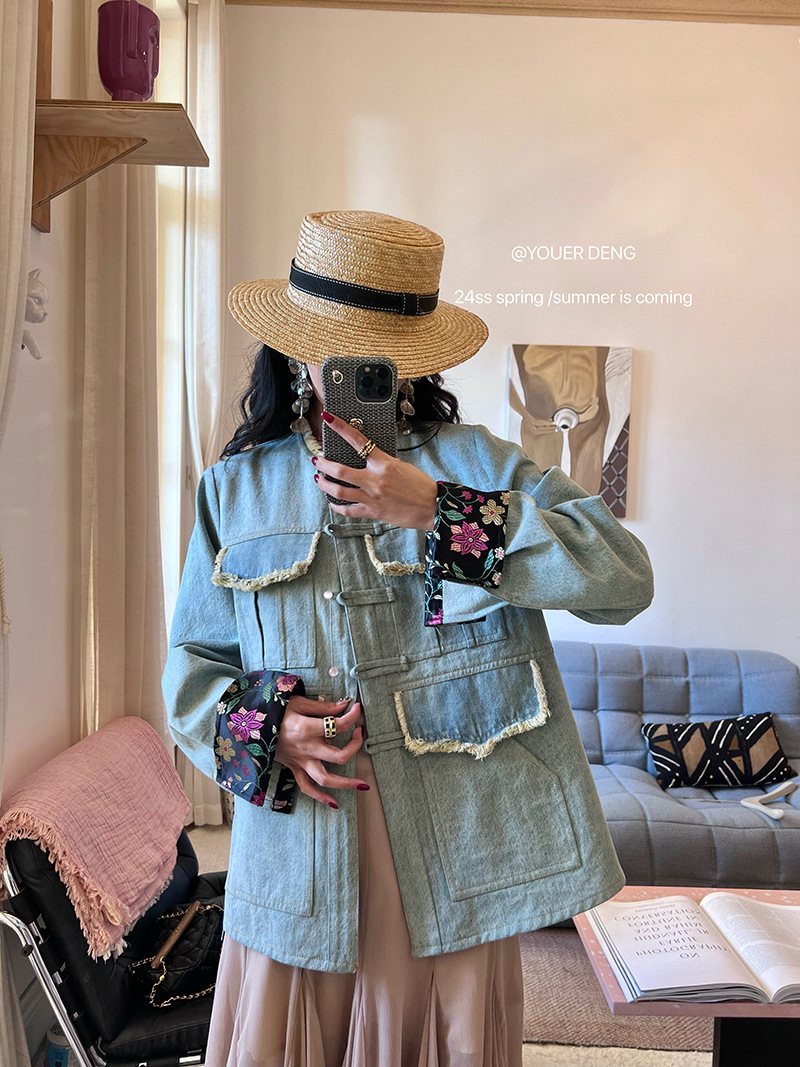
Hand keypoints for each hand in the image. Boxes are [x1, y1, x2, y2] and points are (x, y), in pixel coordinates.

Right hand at [274, 695, 368, 807]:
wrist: (250, 726)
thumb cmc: (274, 711)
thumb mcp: (298, 703)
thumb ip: (322, 707)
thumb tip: (344, 706)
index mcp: (307, 729)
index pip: (339, 725)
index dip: (352, 716)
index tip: (356, 708)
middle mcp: (306, 748)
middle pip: (339, 756)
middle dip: (356, 747)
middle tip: (360, 734)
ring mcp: (300, 761)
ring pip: (325, 778)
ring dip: (346, 784)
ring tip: (363, 785)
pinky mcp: (294, 768)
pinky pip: (307, 787)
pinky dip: (320, 797)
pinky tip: (334, 803)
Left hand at [313, 411, 437, 530]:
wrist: (432, 507)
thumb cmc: (420, 486)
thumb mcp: (402, 466)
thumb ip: (382, 463)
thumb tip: (367, 460)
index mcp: (384, 463)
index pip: (358, 441)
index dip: (340, 428)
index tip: (328, 419)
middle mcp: (375, 480)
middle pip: (339, 470)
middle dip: (323, 464)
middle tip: (317, 460)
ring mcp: (372, 497)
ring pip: (338, 491)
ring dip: (324, 484)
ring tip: (319, 479)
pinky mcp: (372, 512)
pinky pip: (347, 510)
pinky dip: (336, 505)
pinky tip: (331, 501)